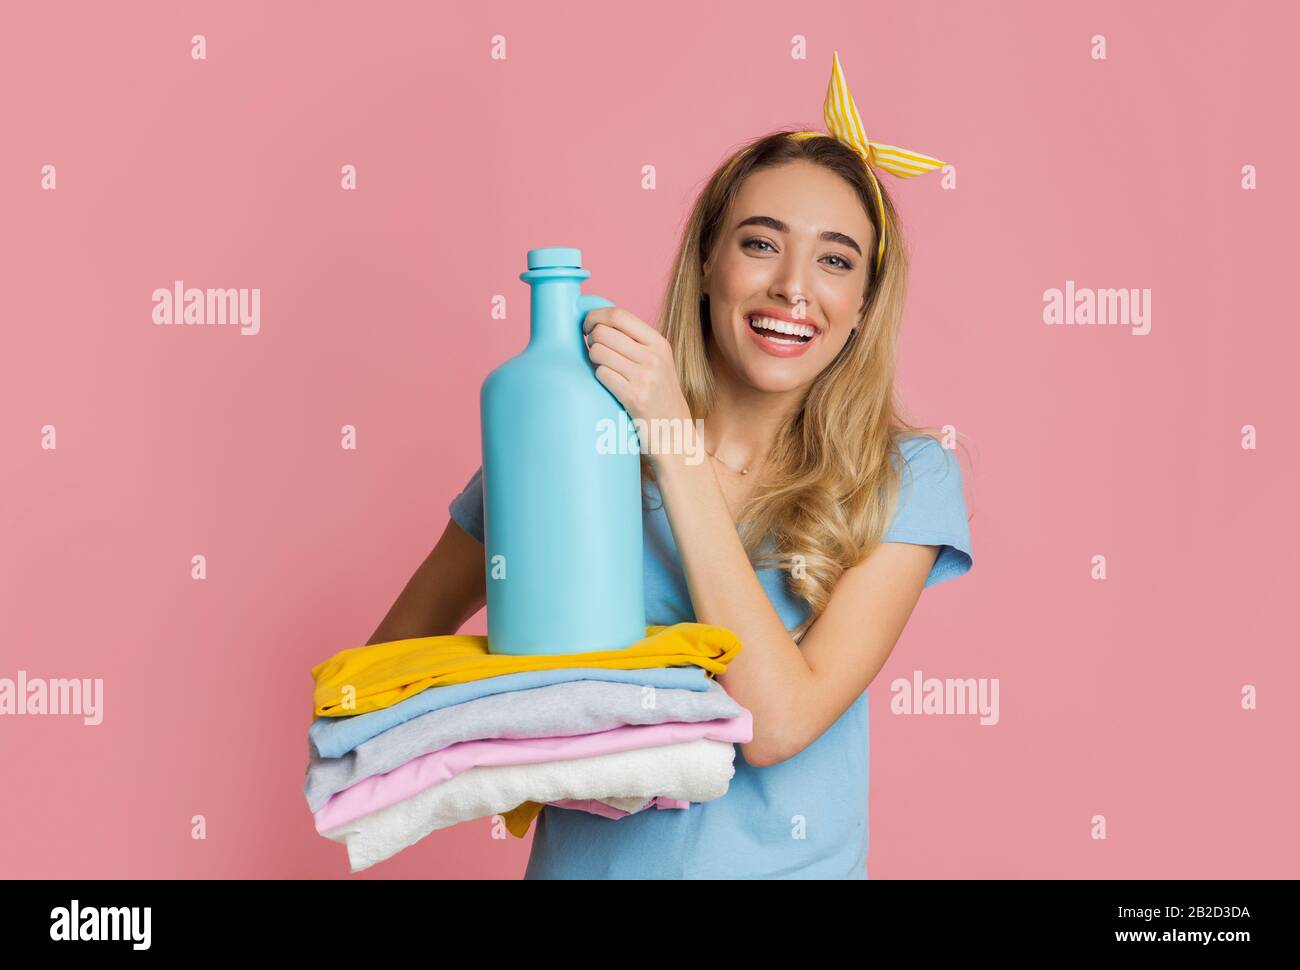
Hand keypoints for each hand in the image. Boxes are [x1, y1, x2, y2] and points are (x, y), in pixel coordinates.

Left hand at [583, 305, 691, 435]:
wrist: (675, 435)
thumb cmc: (659, 398)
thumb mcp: (658, 363)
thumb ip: (635, 342)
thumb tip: (599, 322)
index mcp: (659, 343)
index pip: (619, 315)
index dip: (596, 316)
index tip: (587, 325)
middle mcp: (654, 357)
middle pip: (604, 332)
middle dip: (590, 339)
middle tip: (591, 350)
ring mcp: (646, 377)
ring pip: (598, 351)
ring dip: (592, 359)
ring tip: (601, 368)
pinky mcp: (635, 397)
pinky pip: (601, 374)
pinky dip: (598, 377)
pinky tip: (606, 384)